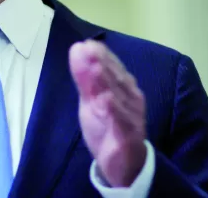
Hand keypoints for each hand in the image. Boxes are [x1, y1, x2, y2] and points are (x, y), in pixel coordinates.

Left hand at [69, 40, 146, 186]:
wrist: (124, 163)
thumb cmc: (107, 125)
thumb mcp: (91, 100)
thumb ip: (85, 77)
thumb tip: (78, 47)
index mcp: (122, 87)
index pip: (112, 67)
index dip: (100, 56)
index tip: (86, 44)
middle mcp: (130, 99)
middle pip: (115, 80)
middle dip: (102, 64)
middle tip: (88, 49)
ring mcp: (130, 117)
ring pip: (118, 99)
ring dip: (107, 83)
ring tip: (95, 69)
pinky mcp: (127, 137)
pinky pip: (121, 124)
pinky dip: (114, 112)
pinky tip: (105, 102)